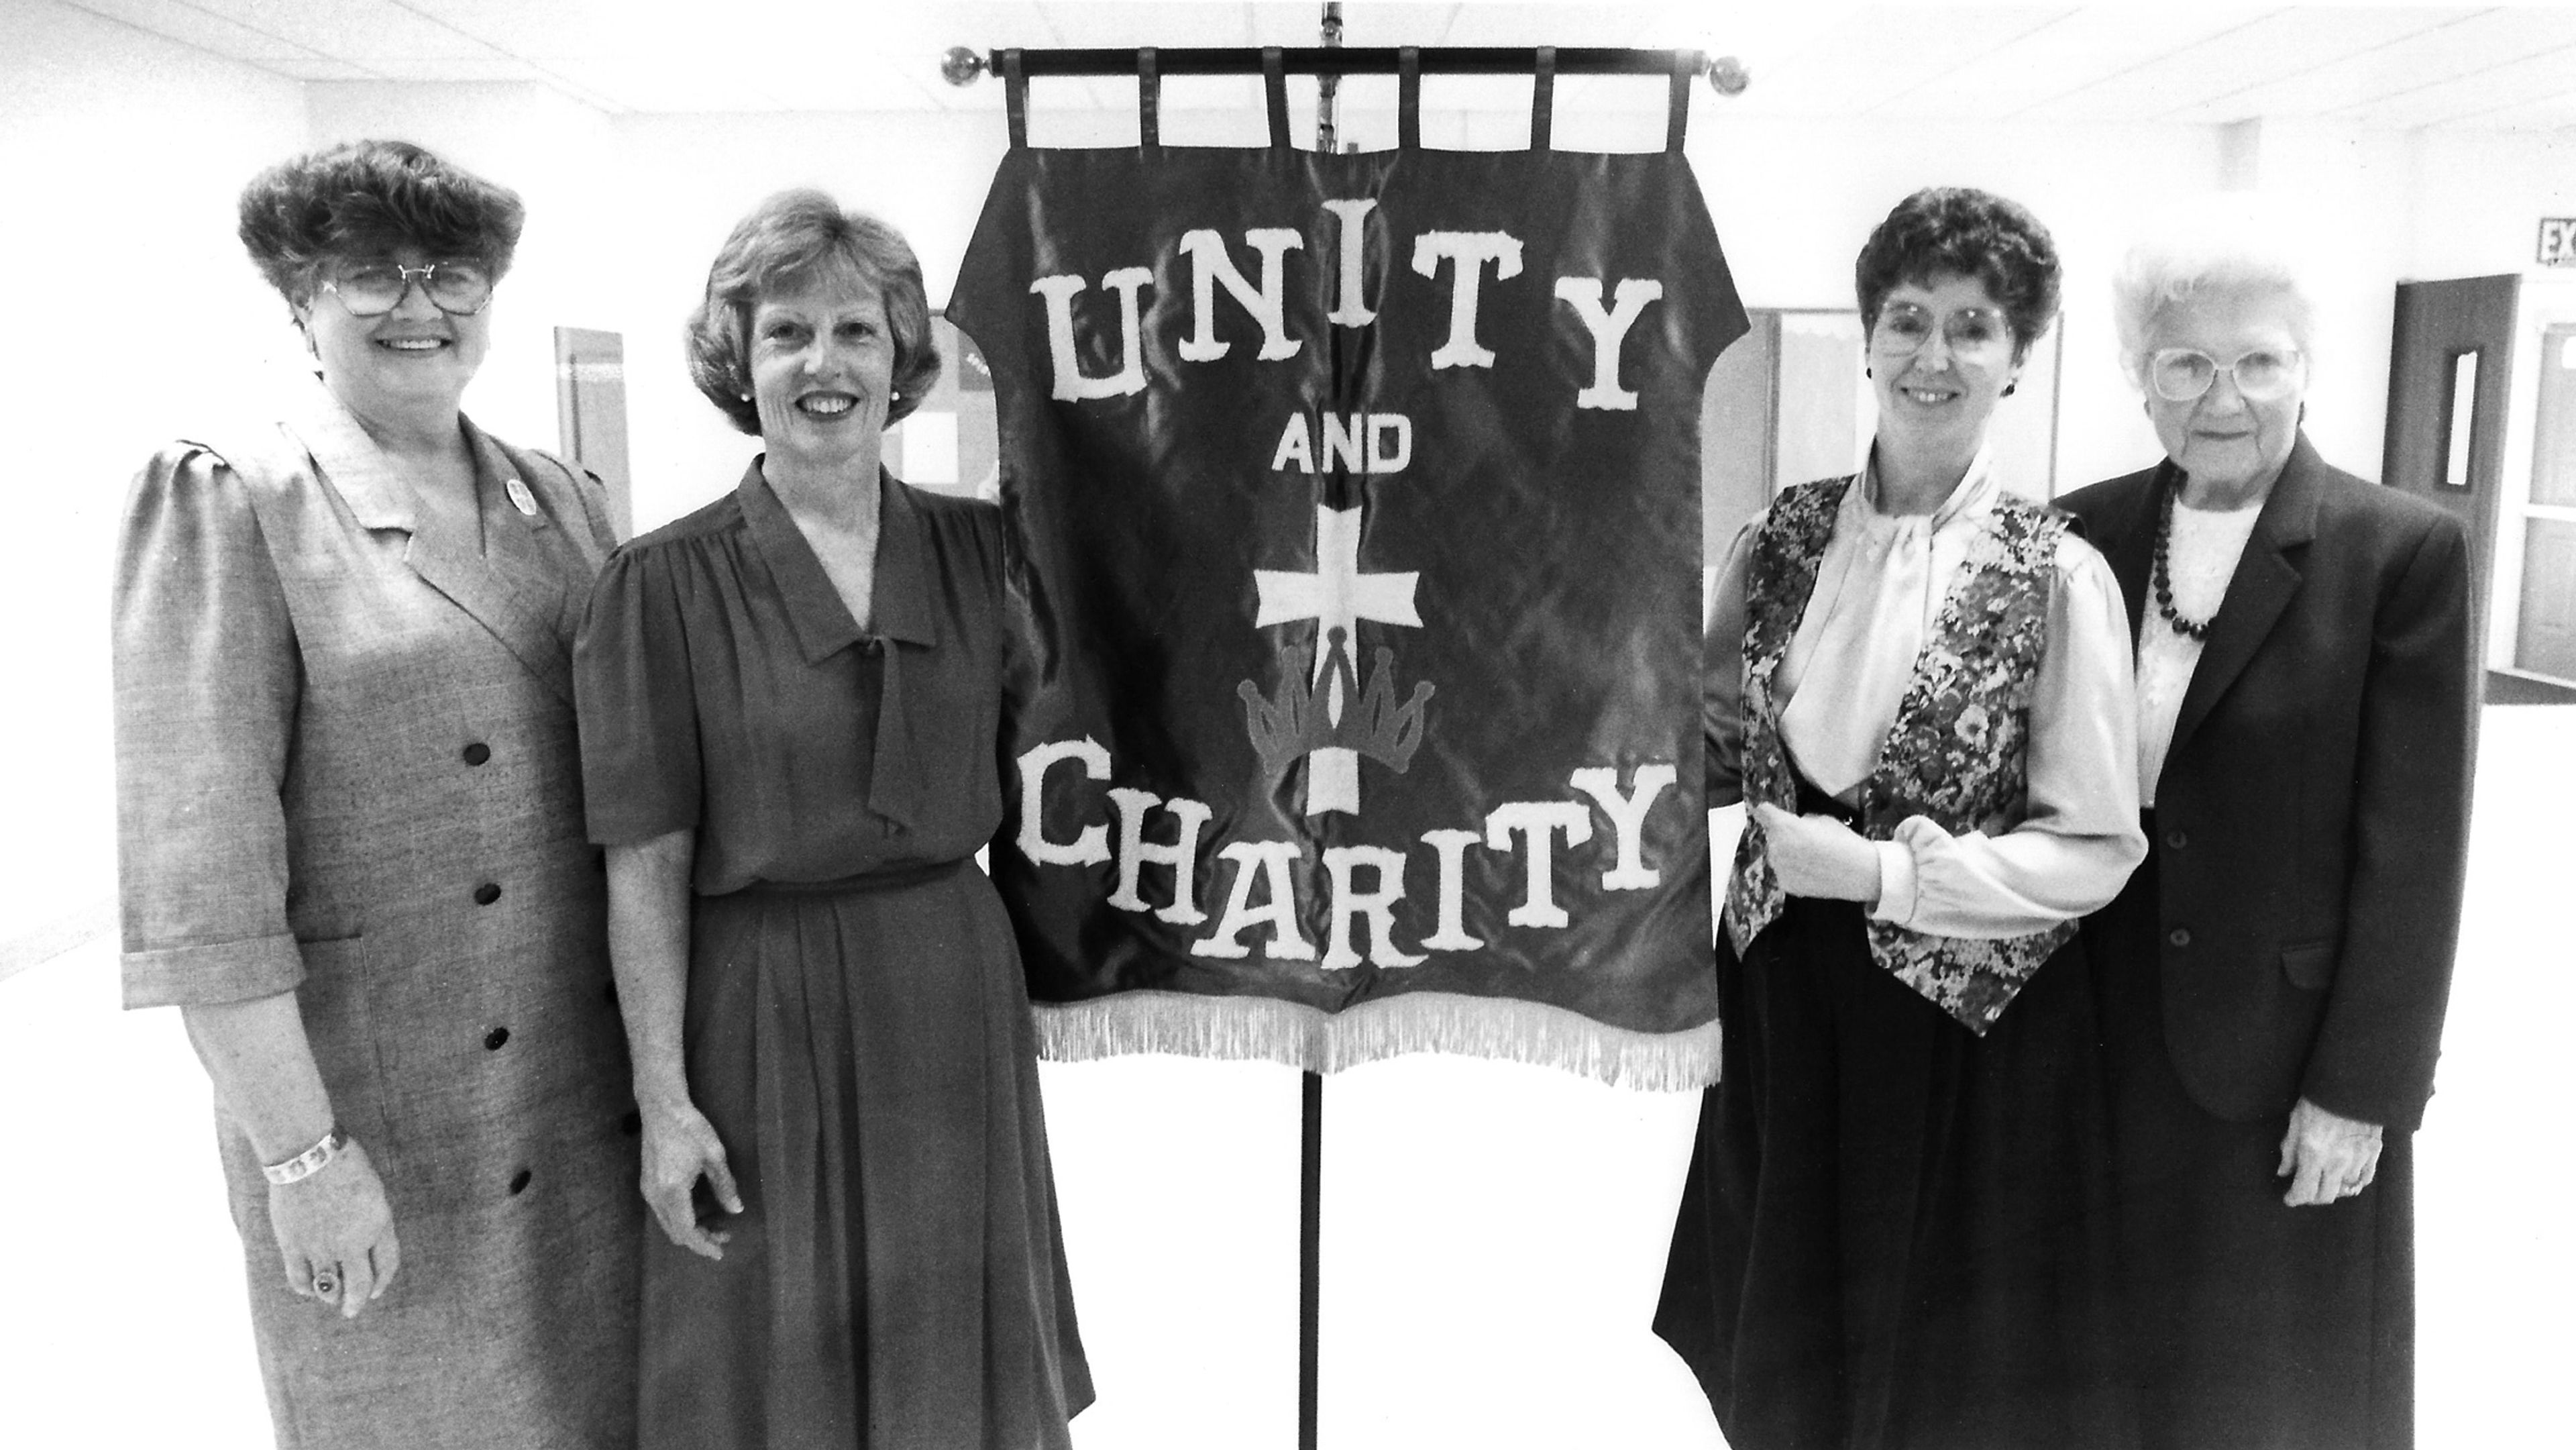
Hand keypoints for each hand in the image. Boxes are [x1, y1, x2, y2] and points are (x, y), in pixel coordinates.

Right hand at [269, 1136, 398, 1318]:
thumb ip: (370, 1220)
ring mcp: (322, 1246)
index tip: (377, 1291)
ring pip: (330, 1288)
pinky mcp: (294, 1246)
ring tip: (332, 1299)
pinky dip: (306, 1288)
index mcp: (379, 1224)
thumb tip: (363, 1244)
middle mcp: (353, 1242)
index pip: (387, 1264)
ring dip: (332, 1297)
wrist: (308, 1155)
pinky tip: (309, 1288)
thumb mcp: (371, 1190)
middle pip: (360, 1286)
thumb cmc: (343, 1163)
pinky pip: (300, 1280)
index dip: (383, 1281)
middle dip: (357, 1302)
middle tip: (352, 1311)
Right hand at [639, 1099, 742, 1258]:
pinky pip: (664, 1212)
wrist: (662, 1108)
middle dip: (700, 1239)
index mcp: (673, 1192)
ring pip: (668, 1224)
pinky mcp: (647, 1184)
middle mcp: (656, 1196)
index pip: (687, 1232)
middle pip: (676, 1232)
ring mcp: (648, 1190)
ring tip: (715, 1225)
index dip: (703, 1245)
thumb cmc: (690, 1128)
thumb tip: (736, 1210)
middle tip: (724, 1236)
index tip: (720, 1253)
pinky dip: (681, 1218)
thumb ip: (725, 1186)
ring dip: (690, 1229)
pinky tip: (698, 1211)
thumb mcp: (714, 1156)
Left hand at [1752, 803, 1881, 904]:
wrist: (1858, 872)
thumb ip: (1801, 821)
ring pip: (1776, 855)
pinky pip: (1784, 873)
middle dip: (1783, 835)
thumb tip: (1795, 824)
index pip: (1763, 812)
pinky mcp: (1785, 884)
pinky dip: (1793, 871)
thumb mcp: (1822, 820)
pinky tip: (1812, 871)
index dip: (1767, 811)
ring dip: (1786, 854)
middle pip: (1771, 835)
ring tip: (1811, 857)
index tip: (1768, 812)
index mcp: (1783, 826)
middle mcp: (1776, 846)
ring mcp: (1779, 867)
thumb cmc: (1843, 841)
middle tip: (1805, 840)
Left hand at [2278, 1096, 2383, 1206]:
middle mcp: (2337, 1161)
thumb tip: (2284, 1172)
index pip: (2304, 1191)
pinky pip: (2365, 1178)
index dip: (2294, 1198)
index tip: (2289, 1198)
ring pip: (2347, 1189)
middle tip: (2305, 1192)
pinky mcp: (2374, 1152)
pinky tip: (2346, 1179)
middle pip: (2326, 1196)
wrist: (2352, 1083)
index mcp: (2314, 1153)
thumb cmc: (2318, 1099)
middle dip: (2312, 1198)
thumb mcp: (2295, 1122)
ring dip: (2334, 1189)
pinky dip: (2355, 1183)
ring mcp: (2358, 1158)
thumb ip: (2289, 1150)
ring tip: (2324, 1182)